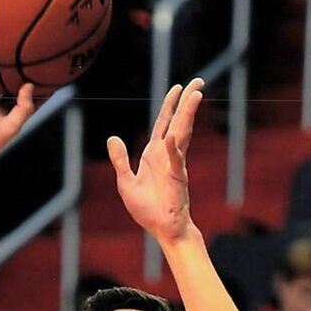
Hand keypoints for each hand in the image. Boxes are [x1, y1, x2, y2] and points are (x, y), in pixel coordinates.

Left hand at [107, 78, 203, 244]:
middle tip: (198, 82)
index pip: (163, 123)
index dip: (169, 105)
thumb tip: (112, 138)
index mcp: (154, 154)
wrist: (161, 228)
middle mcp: (166, 155)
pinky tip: (173, 136)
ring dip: (187, 115)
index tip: (177, 88)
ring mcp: (174, 164)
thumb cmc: (147, 209)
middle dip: (186, 102)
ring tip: (195, 95)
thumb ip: (120, 160)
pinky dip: (173, 149)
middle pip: (177, 122)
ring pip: (182, 134)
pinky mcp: (177, 178)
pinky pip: (175, 161)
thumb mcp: (126, 182)